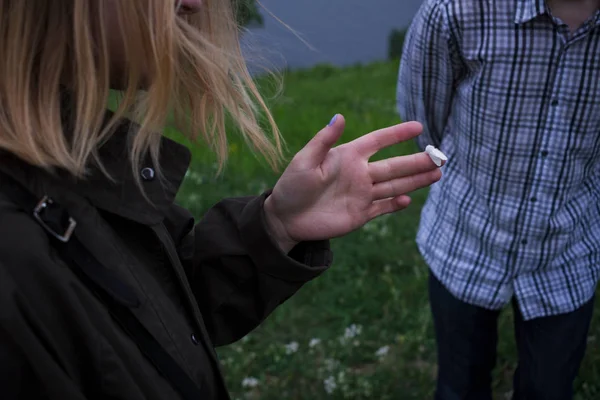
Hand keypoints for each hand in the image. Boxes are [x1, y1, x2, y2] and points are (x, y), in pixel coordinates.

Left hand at [264, 114, 443, 252]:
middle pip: (395, 166)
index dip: (397, 134)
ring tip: (437, 174)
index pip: (378, 141)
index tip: (419, 127)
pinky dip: (396, 205)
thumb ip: (323, 141)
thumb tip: (339, 116)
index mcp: (348, 157)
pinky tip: (410, 199)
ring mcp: (361, 194)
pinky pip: (383, 207)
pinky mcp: (360, 214)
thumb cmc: (291, 186)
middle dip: (418, 162)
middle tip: (441, 157)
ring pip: (395, 186)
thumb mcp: (303, 161)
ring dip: (416, 180)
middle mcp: (359, 174)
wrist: (285, 219)